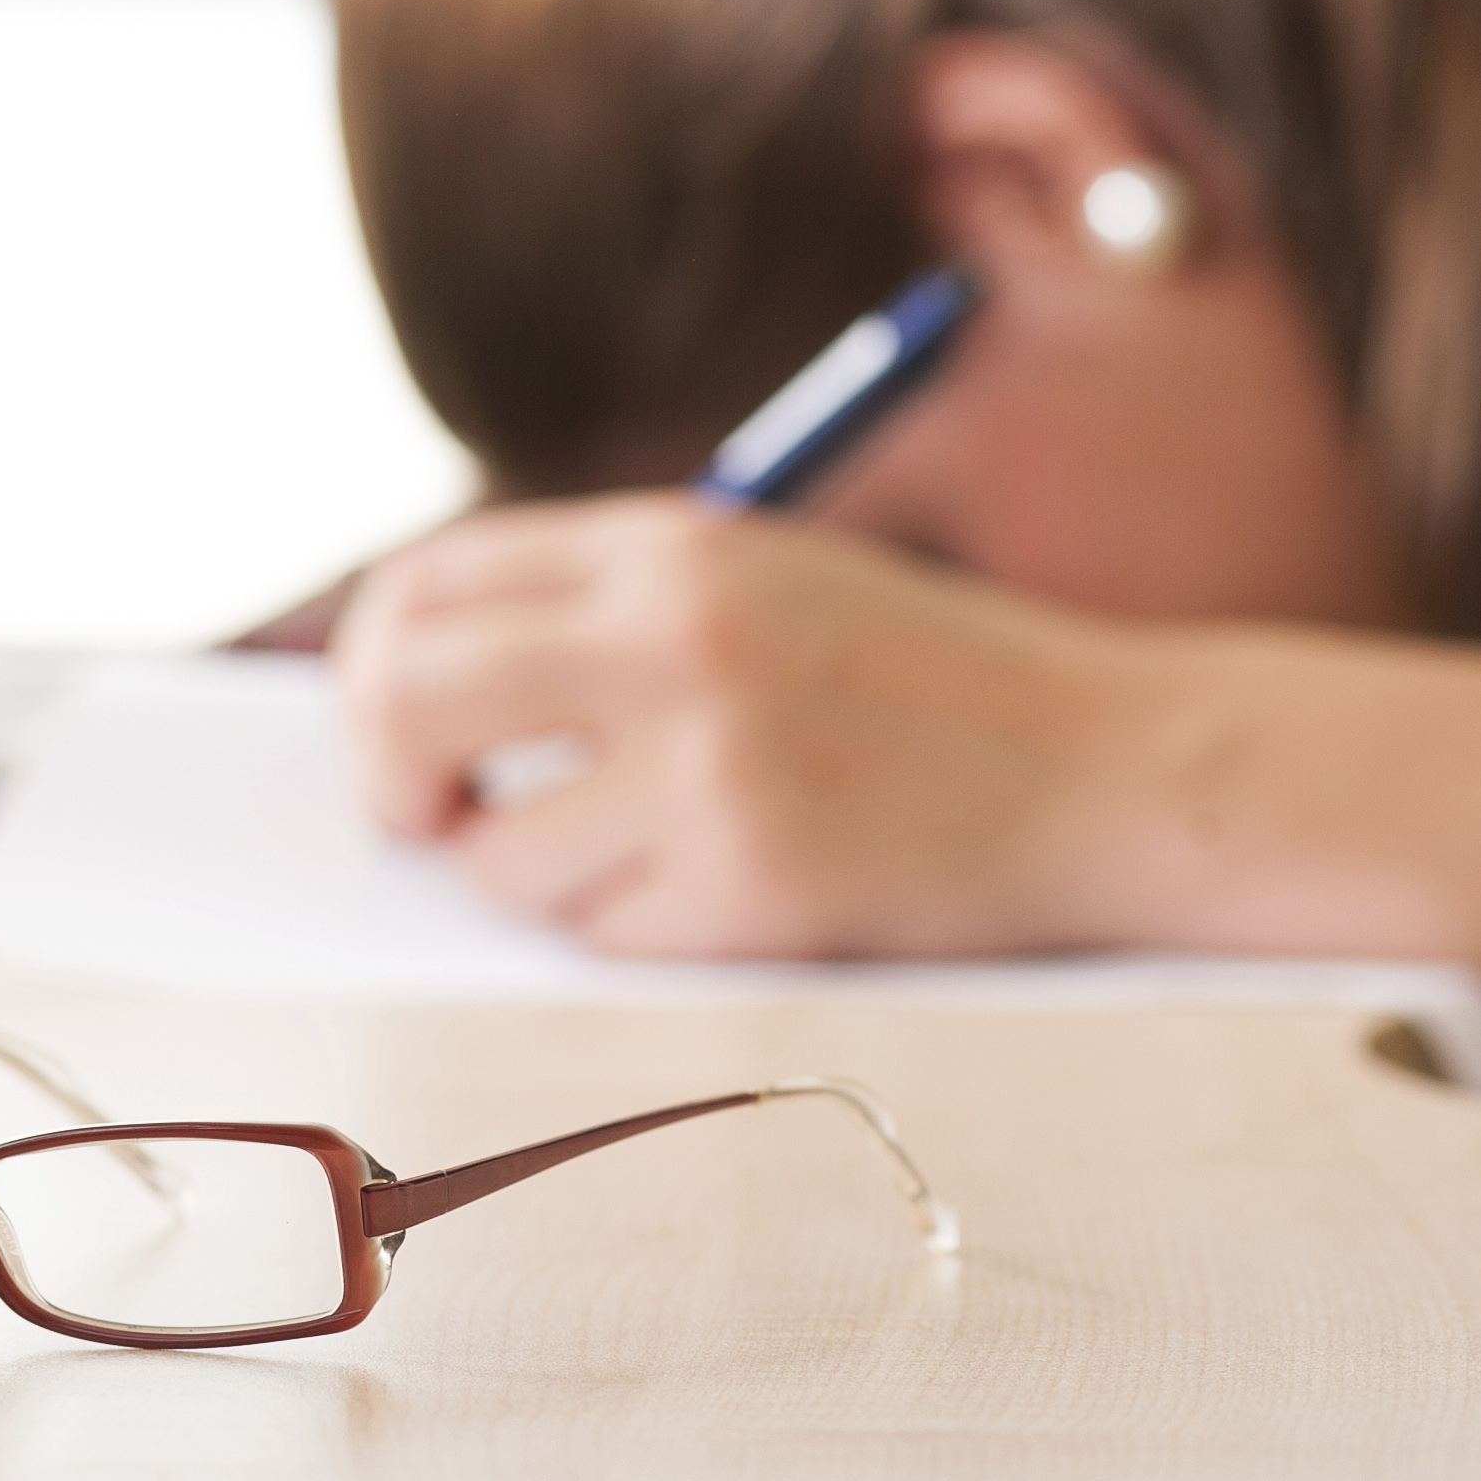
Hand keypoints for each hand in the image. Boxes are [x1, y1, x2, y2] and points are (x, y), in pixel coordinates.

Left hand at [331, 492, 1137, 958]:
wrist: (1108, 763)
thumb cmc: (919, 680)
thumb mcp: (758, 580)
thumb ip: (598, 609)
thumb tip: (399, 692)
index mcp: (668, 544)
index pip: (424, 586)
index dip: (372, 668)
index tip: (394, 727)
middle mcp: (675, 635)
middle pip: (406, 695)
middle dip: (383, 774)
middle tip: (418, 817)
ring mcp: (713, 762)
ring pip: (493, 854)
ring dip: (535, 878)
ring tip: (640, 852)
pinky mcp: (754, 883)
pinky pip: (600, 937)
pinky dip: (636, 932)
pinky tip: (729, 889)